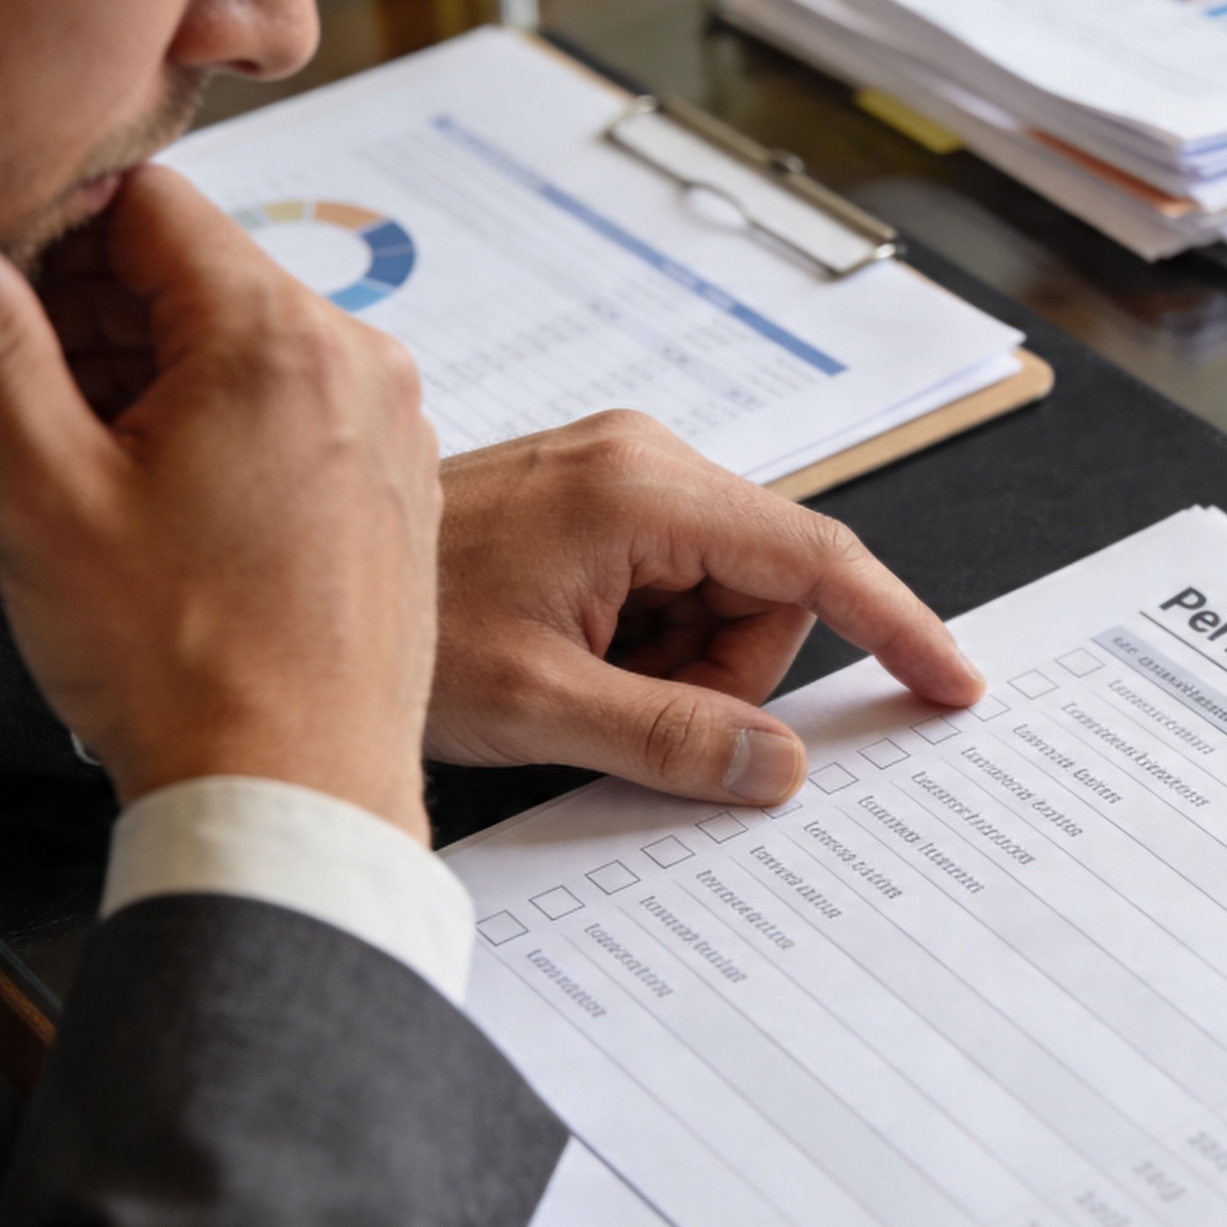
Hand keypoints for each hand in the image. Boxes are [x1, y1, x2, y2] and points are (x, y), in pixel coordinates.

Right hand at [0, 167, 442, 838]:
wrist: (292, 803)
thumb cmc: (188, 670)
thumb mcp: (43, 487)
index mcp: (281, 336)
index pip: (140, 203)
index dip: (30, 239)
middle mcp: (356, 367)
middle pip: (173, 284)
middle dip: (46, 337)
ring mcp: (381, 434)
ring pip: (213, 362)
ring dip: (97, 401)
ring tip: (1, 481)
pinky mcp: (382, 496)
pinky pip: (266, 426)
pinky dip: (176, 446)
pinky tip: (99, 513)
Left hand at [427, 412, 983, 803]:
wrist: (277, 590)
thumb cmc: (391, 632)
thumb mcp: (541, 706)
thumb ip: (675, 738)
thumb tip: (778, 766)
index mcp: (640, 489)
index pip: (814, 558)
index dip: (895, 625)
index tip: (949, 682)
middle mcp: (640, 461)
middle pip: (766, 589)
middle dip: (723, 671)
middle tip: (621, 708)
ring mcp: (614, 475)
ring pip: (720, 595)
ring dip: (676, 661)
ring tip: (573, 680)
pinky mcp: (592, 501)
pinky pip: (671, 585)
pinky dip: (646, 641)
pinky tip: (569, 656)